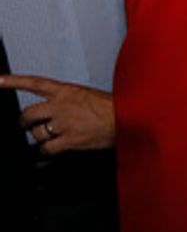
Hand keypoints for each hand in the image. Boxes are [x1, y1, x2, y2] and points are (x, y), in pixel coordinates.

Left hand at [0, 74, 115, 153]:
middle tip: (27, 125)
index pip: (34, 83)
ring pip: (36, 133)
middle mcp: (61, 106)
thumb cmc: (113, 107)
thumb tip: (55, 110)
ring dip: (41, 137)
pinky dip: (47, 150)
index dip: (13, 81)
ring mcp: (64, 123)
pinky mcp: (69, 140)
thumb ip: (68, 100)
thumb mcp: (88, 95)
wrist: (128, 119)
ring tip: (52, 136)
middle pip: (28, 114)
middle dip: (25, 122)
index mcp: (67, 91)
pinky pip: (46, 148)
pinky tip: (53, 148)